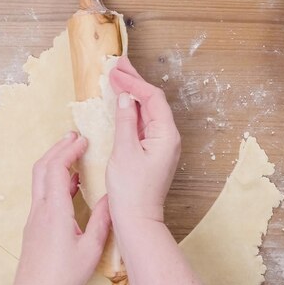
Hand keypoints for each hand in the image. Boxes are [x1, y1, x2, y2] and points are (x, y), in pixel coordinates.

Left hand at [0, 133, 110, 284]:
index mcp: (55, 211)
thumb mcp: (91, 249)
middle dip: (59, 147)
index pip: (57, 169)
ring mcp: (35, 215)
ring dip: (55, 160)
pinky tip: (71, 182)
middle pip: (42, 167)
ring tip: (73, 152)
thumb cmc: (62, 276)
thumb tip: (112, 198)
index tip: (83, 140)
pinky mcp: (35, 223)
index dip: (69, 150)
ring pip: (40, 178)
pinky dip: (55, 178)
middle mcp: (41, 209)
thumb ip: (102, 220)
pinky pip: (43, 191)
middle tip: (75, 136)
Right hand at [106, 57, 180, 223]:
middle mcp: (168, 137)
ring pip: (147, 111)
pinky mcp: (152, 151)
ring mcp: (161, 144)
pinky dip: (131, 111)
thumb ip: (125, 122)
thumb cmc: (131, 191)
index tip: (115, 71)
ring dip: (132, 94)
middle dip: (135, 82)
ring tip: (118, 77)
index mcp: (166, 135)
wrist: (137, 220)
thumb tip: (124, 99)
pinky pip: (143, 124)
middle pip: (152, 101)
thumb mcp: (124, 152)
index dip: (134, 82)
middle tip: (118, 64)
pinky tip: (121, 103)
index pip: (152, 98)